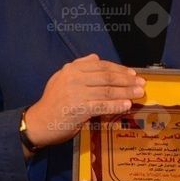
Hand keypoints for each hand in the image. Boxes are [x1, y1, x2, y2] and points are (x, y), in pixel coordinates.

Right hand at [24, 54, 145, 147]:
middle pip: (106, 77)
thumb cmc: (53, 103)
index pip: (101, 66)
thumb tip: (95, 57)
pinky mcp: (78, 109)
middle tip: (141, 83)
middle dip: (126, 80)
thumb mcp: (61, 78)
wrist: (38, 122)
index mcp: (71, 69)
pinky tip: (126, 105)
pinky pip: (102, 105)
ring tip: (138, 93)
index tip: (132, 73)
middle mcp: (74, 78)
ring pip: (107, 91)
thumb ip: (78, 67)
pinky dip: (116, 105)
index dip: (119, 69)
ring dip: (125, 92)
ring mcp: (76, 93)